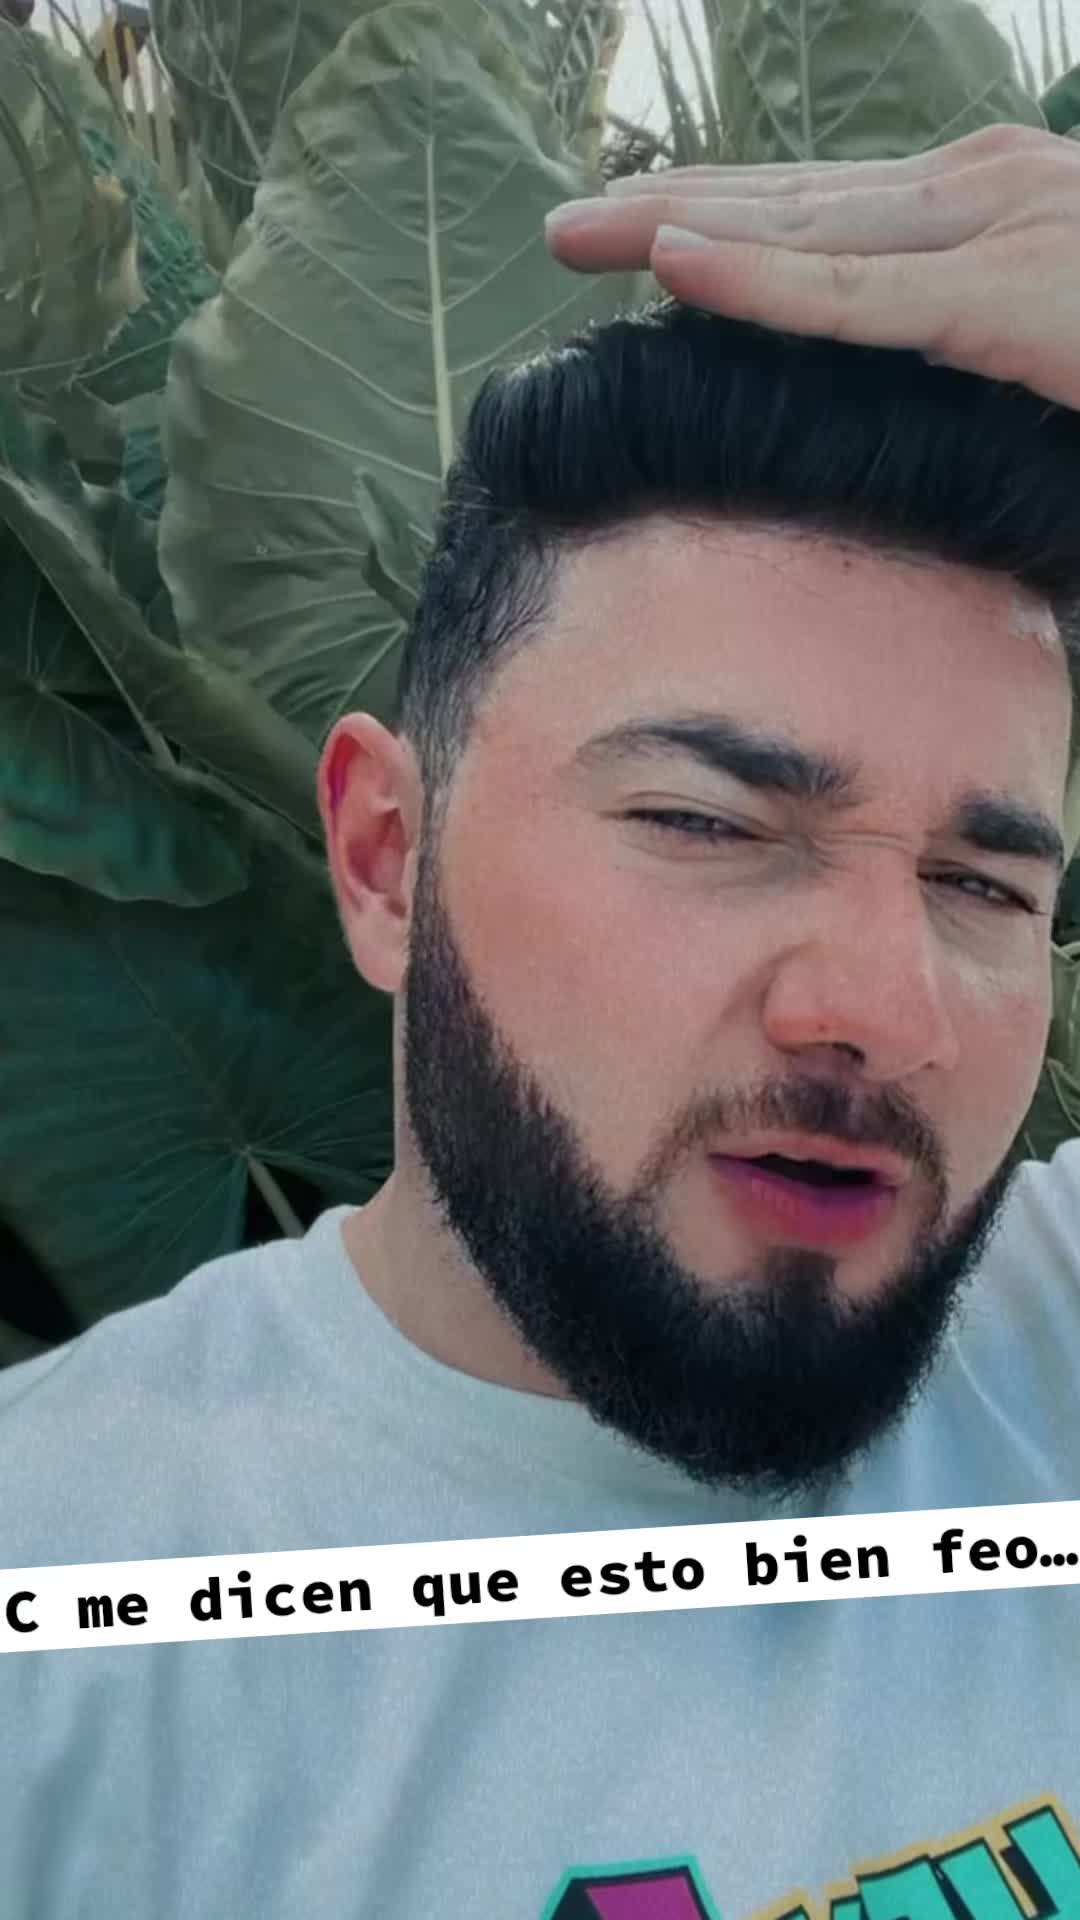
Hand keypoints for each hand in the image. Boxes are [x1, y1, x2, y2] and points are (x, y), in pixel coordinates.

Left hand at [545, 125, 1079, 413]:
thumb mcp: (1060, 339)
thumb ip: (986, 354)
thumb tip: (926, 412)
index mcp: (987, 211)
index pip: (826, 210)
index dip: (722, 214)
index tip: (632, 232)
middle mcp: (981, 195)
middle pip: (792, 203)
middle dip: (671, 209)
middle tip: (564, 229)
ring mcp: (996, 228)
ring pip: (802, 229)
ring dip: (679, 227)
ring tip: (576, 235)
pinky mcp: (1011, 291)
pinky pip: (860, 290)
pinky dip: (762, 279)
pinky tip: (675, 264)